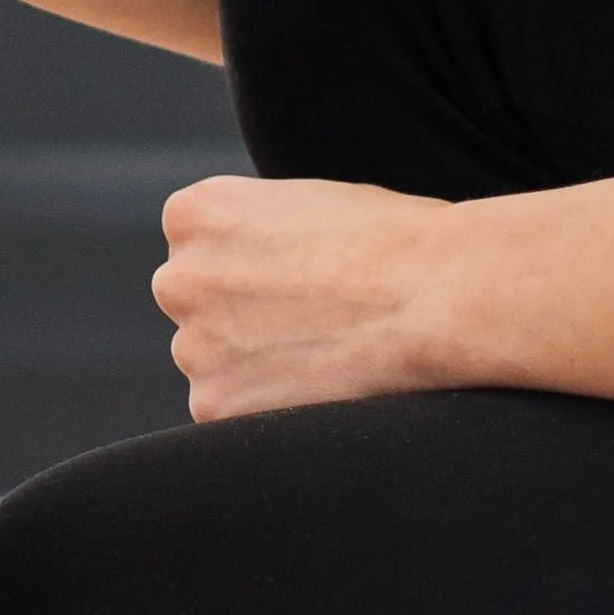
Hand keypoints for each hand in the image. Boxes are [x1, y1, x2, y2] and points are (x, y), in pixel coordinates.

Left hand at [152, 173, 470, 418]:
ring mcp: (191, 345)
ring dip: (253, 362)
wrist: (436, 295)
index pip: (202, 246)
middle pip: (199, 303)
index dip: (256, 262)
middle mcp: (177, 278)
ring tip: (324, 350)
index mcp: (193, 215)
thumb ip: (257, 232)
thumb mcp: (306, 204)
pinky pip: (231, 410)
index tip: (299, 273)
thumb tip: (252, 267)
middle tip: (311, 319)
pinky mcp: (214, 405)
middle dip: (241, 313)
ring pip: (213, 360)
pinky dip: (268, 405)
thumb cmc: (395, 240)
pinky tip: (319, 382)